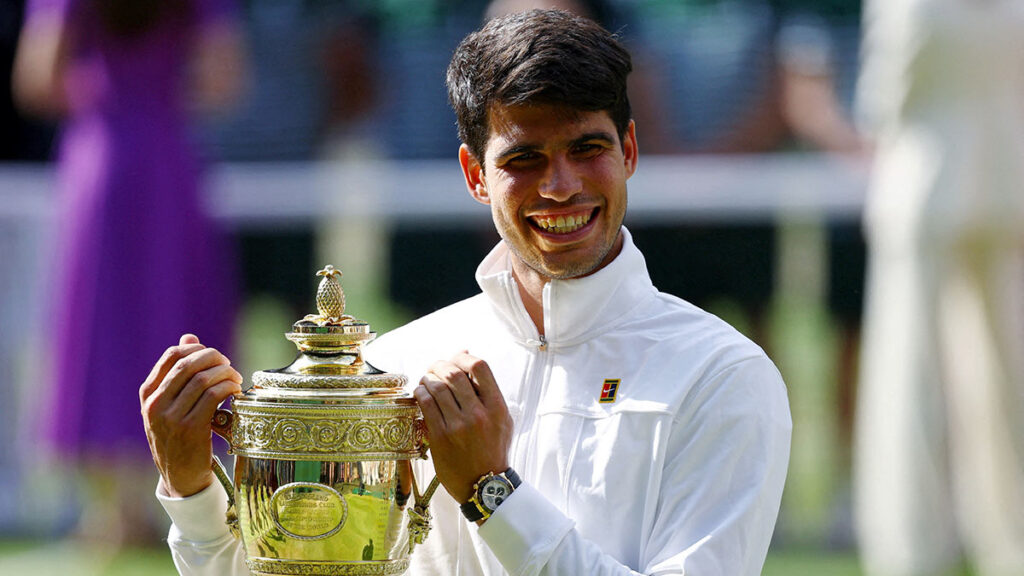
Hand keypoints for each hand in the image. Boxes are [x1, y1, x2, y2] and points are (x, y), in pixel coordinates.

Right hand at [140, 334, 242, 497]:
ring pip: (203, 378)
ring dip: (225, 372)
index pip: (172, 355)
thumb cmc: (178, 436)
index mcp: (148, 394)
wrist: (180, 477)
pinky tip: (235, 390)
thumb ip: (178, 372)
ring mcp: (171, 417)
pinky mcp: (191, 428)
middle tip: (228, 364)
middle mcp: (155, 404)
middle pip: (189, 363)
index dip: (197, 348)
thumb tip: (189, 337)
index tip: (212, 355)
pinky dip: (228, 387)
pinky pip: (214, 395)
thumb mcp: (170, 405)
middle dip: (215, 358)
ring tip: (235, 378)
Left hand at [414, 352, 513, 503]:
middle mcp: (479, 414)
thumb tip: (466, 355)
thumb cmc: (493, 449)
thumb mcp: (501, 419)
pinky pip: (426, 405)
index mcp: (497, 407)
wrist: (484, 484)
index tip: (455, 360)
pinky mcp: (441, 437)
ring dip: (428, 378)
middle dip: (440, 365)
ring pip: (437, 387)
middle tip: (434, 368)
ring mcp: (459, 426)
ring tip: (426, 380)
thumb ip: (487, 390)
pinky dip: (421, 393)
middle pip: (454, 374)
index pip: (480, 367)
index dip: (463, 358)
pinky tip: (421, 394)